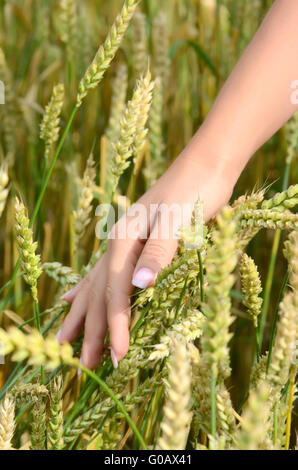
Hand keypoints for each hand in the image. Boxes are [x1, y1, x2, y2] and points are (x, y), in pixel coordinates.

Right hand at [57, 146, 235, 368]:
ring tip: (63, 339)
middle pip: (99, 293)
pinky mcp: (133, 244)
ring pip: (94, 285)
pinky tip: (73, 299)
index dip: (117, 326)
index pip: (117, 292)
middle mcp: (117, 244)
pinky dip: (86, 290)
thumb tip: (139, 285)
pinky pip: (101, 273)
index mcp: (126, 240)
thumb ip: (160, 251)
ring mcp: (123, 243)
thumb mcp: (180, 219)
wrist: (204, 167)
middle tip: (83, 366)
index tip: (118, 357)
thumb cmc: (196, 192)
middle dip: (92, 330)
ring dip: (82, 315)